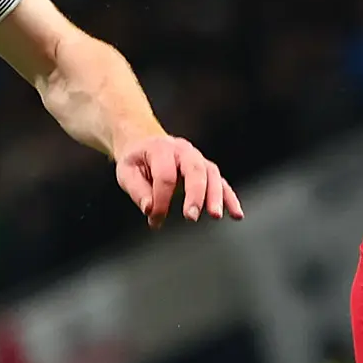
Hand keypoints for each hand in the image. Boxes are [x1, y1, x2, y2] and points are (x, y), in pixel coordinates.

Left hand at [114, 135, 243, 228]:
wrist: (145, 144)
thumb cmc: (137, 160)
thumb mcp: (126, 172)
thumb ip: (137, 191)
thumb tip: (150, 209)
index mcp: (161, 149)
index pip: (165, 175)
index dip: (161, 199)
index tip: (154, 218)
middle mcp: (183, 151)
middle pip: (195, 170)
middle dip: (195, 194)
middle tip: (191, 216)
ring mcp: (197, 159)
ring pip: (211, 175)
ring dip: (216, 196)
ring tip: (215, 215)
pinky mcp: (205, 171)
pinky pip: (221, 183)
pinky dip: (229, 198)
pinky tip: (236, 214)